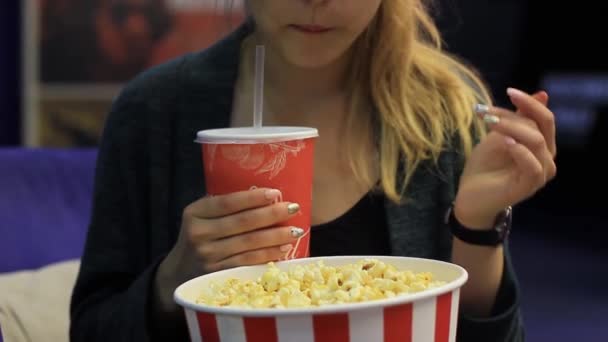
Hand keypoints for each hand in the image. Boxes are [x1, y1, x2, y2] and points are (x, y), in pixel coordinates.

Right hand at [154, 187, 302, 310]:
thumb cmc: (200, 236)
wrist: (180, 270)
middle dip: (272, 214)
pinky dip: (269, 255)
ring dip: (276, 236)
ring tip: (296, 230)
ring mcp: (208, 256)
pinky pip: (249, 262)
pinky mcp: (218, 273)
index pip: (227, 202)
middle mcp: (200, 234)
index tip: (275, 193)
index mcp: (195, 213)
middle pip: (242, 222)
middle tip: (293, 208)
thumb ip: (223, 206)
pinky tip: (284, 248)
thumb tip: (267, 195)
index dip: (253, 198)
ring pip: (249, 243)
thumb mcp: (201, 216)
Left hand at [454, 88, 556, 228]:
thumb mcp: (499, 136)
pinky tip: (505, 142)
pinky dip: (520, 150)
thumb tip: (543, 93)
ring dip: (512, 128)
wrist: (470, 196)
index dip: (529, 102)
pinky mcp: (529, 186)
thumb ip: (518, 118)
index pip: (544, 118)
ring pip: (537, 141)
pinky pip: (533, 165)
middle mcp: (547, 158)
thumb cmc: (485, 167)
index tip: (508, 91)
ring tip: (489, 124)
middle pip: (542, 126)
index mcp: (542, 145)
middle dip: (515, 114)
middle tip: (487, 112)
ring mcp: (540, 174)